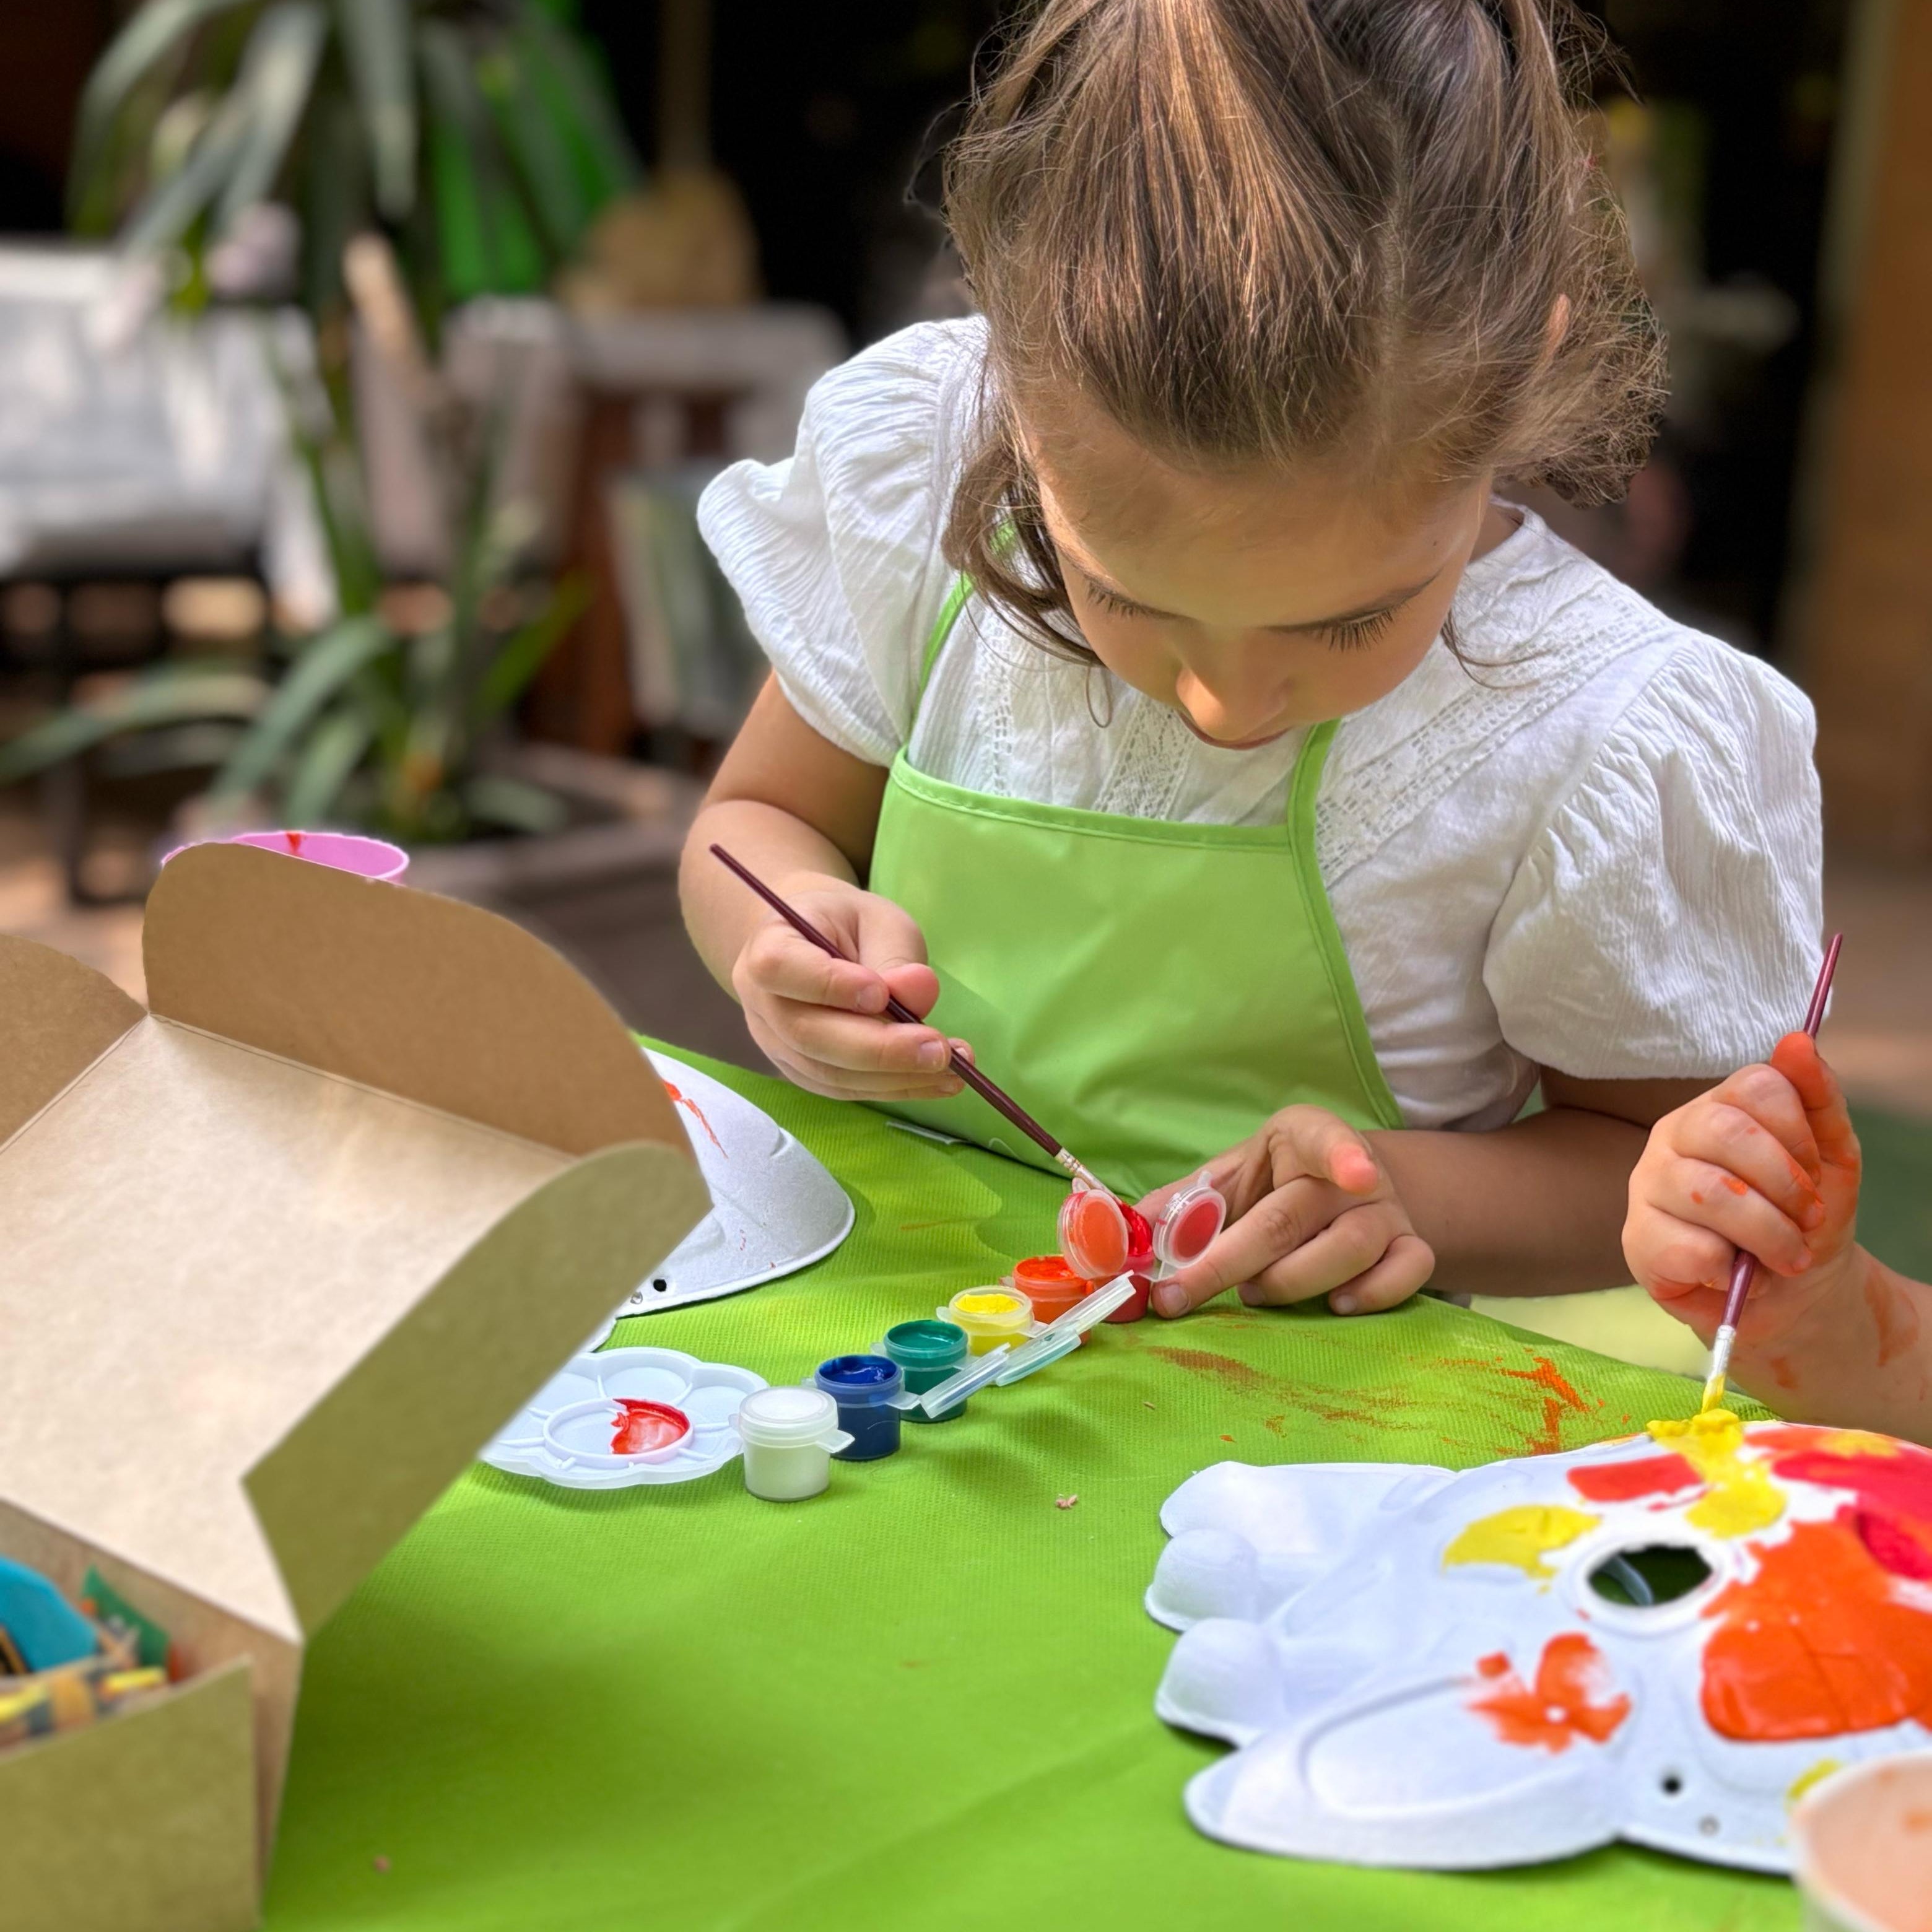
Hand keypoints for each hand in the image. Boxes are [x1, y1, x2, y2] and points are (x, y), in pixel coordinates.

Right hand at [729, 875, 967, 1101]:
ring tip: (952, 1067)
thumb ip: (895, 955)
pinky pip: (845, 1089)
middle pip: (808, 1034)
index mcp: (767, 945)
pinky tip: (938, 1080)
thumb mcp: (879, 920)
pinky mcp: (803, 1072)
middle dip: (879, 1049)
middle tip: (939, 1050)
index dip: (829, 985)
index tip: (881, 994)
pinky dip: (894, 1089)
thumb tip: (916, 992)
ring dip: (895, 1077)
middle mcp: (761, 1001)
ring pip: (829, 1073)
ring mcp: (776, 1044)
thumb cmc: (848, 925)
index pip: (781, 968)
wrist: (819, 945)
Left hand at [1143, 1107, 1434, 1317]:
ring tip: (1254, 1293)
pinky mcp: (1413, 1247)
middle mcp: (1355, 1172)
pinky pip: (1405, 1276)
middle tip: (1180, 1293)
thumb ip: (1175, 1207)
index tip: (1355, 1173)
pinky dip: (1370, 1296)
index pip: (1324, 1137)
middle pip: (1294, 1218)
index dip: (1339, 1153)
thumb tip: (1115, 1245)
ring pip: (1348, 1252)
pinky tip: (1334, 1305)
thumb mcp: (1227, 1181)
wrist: (1344, 1193)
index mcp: (1303, 1137)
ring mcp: (1389, 1212)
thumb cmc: (1273, 1188)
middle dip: (1226, 1262)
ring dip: (1288, 1283)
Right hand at [1621, 1033, 1862, 1344]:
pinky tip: (1736, 1272)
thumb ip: (1817, 1098)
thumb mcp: (1831, 1156)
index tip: (1813, 1172)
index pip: (1755, 1085)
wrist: (1794, 1294)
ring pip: (1709, 1192)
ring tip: (1787, 1257)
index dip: (1798, 1132)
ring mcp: (1647, 1187)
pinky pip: (1688, 1246)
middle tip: (1807, 1219)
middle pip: (1725, 1131)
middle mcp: (1673, 1137)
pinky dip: (1730, 1268)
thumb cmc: (1804, 1218)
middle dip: (1784, 1184)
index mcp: (1717, 1108)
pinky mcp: (1638, 1242)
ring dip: (1768, 1233)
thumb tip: (1796, 1040)